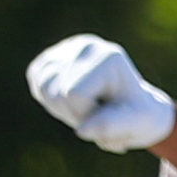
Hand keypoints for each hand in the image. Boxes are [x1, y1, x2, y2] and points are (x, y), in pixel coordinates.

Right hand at [26, 34, 171, 152]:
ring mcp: (67, 48)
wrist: (135, 107)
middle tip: (99, 114)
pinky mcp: (53, 56)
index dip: (84, 115)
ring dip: (63, 109)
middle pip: (55, 92)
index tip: (107, 114)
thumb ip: (112, 127)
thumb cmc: (139, 116)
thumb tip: (82, 130)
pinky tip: (75, 102)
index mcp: (109, 57)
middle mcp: (86, 46)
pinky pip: (37, 84)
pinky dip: (52, 101)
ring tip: (89, 108)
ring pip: (43, 88)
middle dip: (75, 114)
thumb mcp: (136, 124)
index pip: (72, 93)